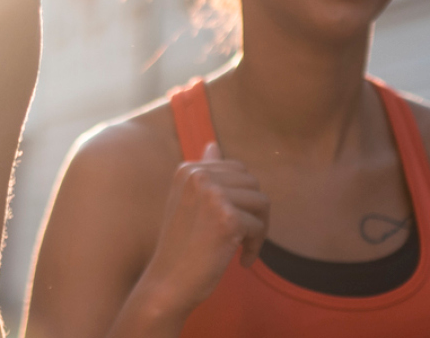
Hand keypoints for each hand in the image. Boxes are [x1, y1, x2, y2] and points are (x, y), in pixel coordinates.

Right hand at [131, 143, 267, 315]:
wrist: (168, 284)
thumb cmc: (181, 248)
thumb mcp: (187, 203)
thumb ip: (205, 174)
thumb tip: (214, 145)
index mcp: (188, 169)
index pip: (238, 170)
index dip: (242, 199)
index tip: (231, 224)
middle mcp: (199, 176)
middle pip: (253, 184)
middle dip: (254, 212)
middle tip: (242, 240)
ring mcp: (212, 195)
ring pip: (262, 203)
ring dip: (258, 230)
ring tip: (241, 250)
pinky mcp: (227, 219)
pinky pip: (260, 226)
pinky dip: (256, 247)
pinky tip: (242, 262)